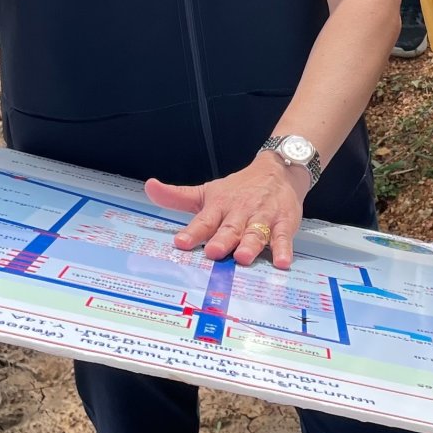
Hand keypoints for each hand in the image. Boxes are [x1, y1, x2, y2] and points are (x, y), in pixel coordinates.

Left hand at [147, 150, 308, 268]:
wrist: (277, 171)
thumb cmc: (238, 189)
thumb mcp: (207, 192)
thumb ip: (178, 196)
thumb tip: (149, 187)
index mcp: (219, 206)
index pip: (204, 220)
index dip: (192, 232)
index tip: (181, 243)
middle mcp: (240, 212)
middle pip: (229, 228)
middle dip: (222, 240)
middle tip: (213, 252)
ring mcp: (262, 217)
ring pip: (256, 232)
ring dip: (250, 244)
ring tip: (243, 257)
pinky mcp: (284, 222)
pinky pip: (283, 237)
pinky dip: (283, 248)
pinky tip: (281, 261)